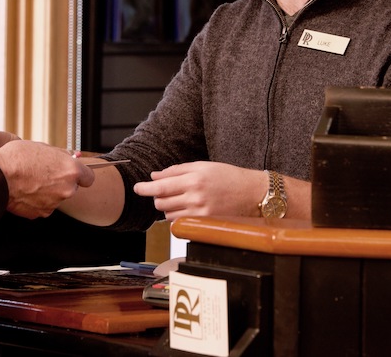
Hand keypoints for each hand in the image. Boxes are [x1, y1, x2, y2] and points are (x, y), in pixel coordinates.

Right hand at [0, 141, 94, 218]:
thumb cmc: (17, 159)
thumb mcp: (41, 147)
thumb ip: (59, 155)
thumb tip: (68, 156)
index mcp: (70, 171)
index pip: (89, 177)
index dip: (80, 175)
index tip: (74, 173)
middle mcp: (66, 189)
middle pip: (70, 187)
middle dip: (60, 182)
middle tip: (44, 173)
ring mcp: (53, 204)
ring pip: (55, 197)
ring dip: (47, 191)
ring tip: (30, 180)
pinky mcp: (39, 213)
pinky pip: (42, 206)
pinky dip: (36, 200)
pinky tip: (25, 190)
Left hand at [132, 162, 267, 220]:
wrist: (253, 194)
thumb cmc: (229, 177)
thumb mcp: (203, 166)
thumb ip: (177, 170)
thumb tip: (155, 176)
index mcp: (194, 179)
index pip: (161, 187)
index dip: (145, 188)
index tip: (137, 188)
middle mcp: (196, 198)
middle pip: (161, 203)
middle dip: (158, 198)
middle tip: (164, 192)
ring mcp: (201, 214)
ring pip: (169, 215)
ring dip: (168, 208)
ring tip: (182, 199)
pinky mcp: (205, 224)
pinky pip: (181, 223)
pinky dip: (178, 216)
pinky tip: (188, 209)